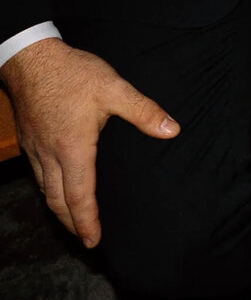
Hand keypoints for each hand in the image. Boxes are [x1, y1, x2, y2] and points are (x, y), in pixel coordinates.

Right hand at [0, 38, 179, 247]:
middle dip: (71, 224)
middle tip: (85, 240)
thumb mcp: (114, 89)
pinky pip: (37, 174)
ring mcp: (35, 148)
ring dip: (59, 208)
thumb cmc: (73, 73)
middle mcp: (49, 155)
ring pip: (44, 189)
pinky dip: (49, 189)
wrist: (30, 57)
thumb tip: (172, 130)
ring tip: (74, 220)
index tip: (93, 242)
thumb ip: (144, 111)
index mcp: (72, 149)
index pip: (78, 196)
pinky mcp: (29, 139)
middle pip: (57, 201)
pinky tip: (58, 186)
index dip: (86, 222)